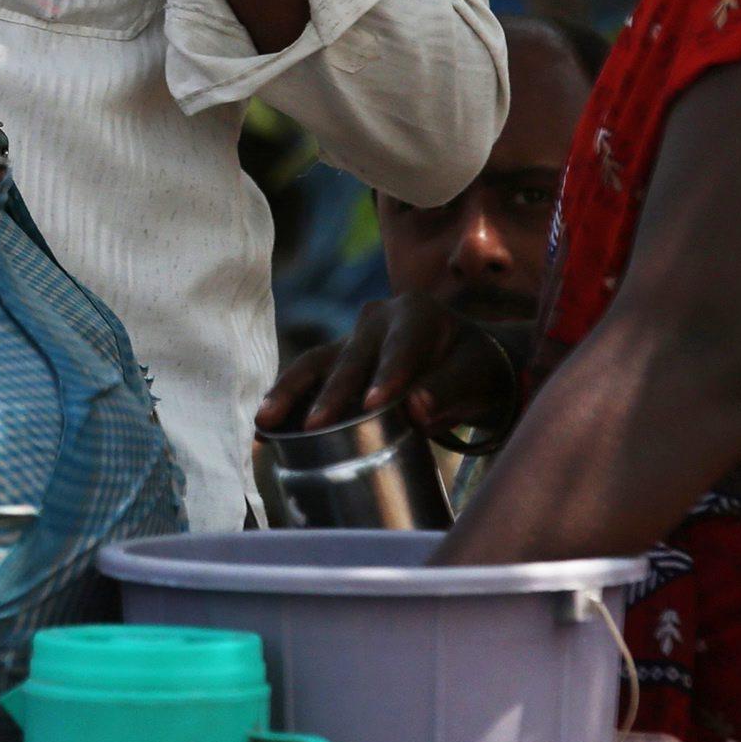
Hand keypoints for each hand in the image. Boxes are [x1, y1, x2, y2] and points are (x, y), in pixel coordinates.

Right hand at [256, 294, 513, 435]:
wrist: (466, 361)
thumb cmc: (476, 367)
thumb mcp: (475, 374)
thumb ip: (449, 389)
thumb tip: (416, 410)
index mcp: (415, 312)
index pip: (401, 347)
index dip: (387, 375)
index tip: (374, 404)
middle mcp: (376, 318)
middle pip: (352, 359)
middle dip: (332, 394)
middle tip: (317, 426)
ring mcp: (351, 339)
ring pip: (315, 364)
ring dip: (289, 394)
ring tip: (264, 423)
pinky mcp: (336, 360)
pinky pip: (308, 378)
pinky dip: (287, 402)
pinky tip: (264, 428)